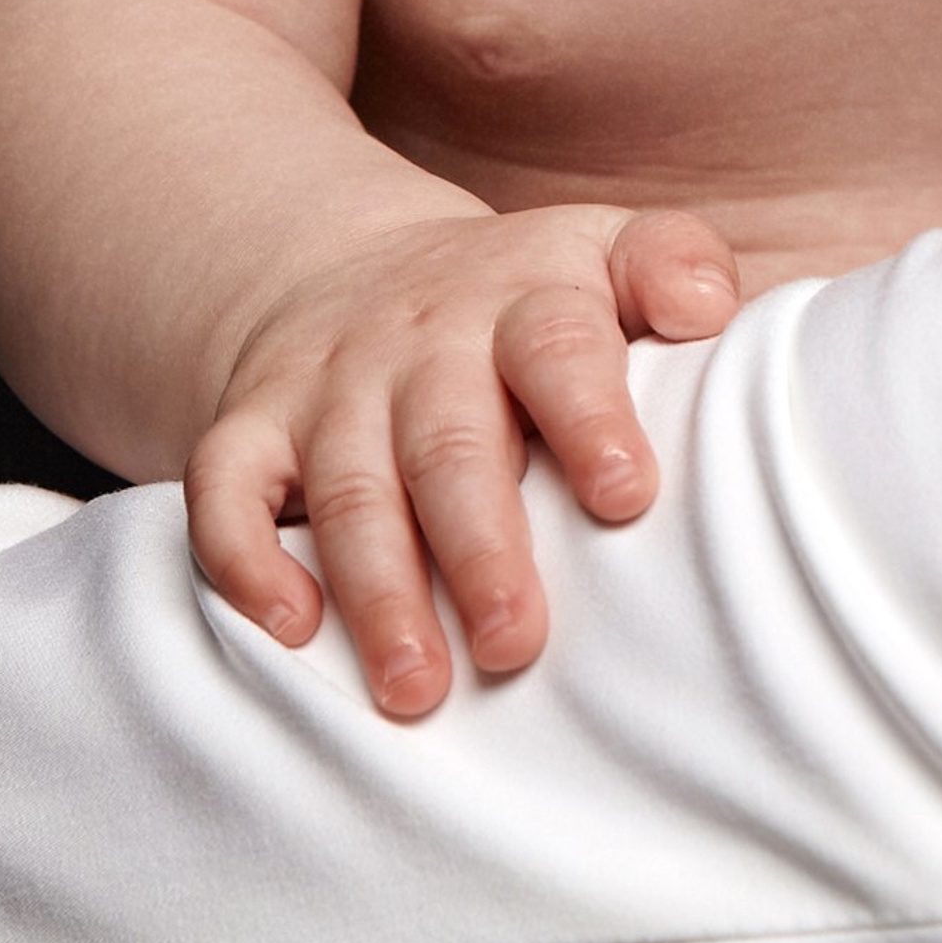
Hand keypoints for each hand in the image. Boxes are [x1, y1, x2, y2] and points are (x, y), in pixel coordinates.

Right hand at [184, 200, 739, 716]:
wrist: (357, 272)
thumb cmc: (529, 303)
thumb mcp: (606, 254)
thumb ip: (674, 268)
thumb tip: (714, 310)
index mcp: (530, 294)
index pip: (558, 344)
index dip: (590, 414)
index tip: (627, 496)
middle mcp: (426, 336)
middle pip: (450, 438)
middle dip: (481, 543)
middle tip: (517, 641)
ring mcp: (333, 381)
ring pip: (349, 483)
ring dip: (379, 589)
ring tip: (415, 688)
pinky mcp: (251, 421)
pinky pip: (227, 487)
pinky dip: (245, 559)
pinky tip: (288, 630)